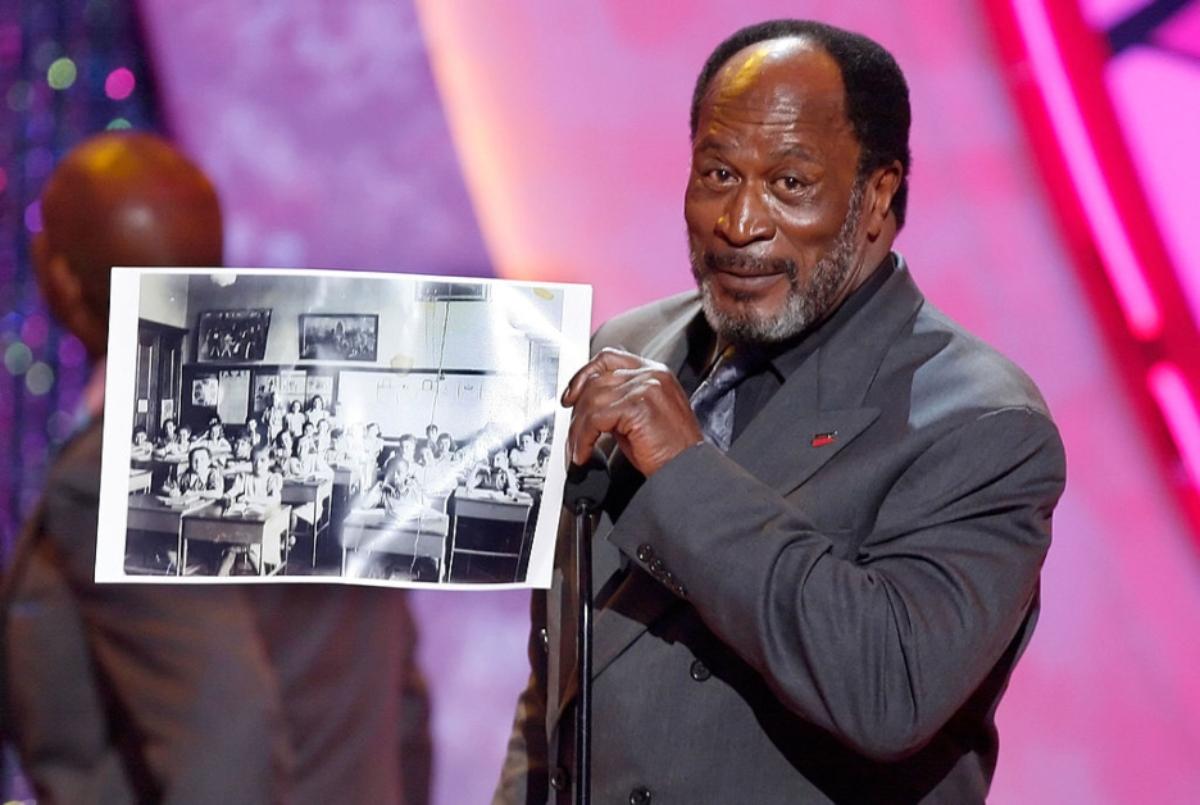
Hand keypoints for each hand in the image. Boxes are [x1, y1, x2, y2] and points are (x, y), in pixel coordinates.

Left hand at [562, 347, 702, 476]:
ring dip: (578, 430)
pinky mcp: (637, 405)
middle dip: (577, 411)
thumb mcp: (641, 418)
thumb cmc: (670, 450)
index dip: (584, 375)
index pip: (609, 359)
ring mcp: (645, 387)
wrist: (688, 469)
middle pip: (596, 380)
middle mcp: (651, 374)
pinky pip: (595, 418)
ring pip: (592, 400)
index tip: (571, 395)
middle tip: (572, 435)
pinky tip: (584, 452)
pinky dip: (583, 438)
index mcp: (654, 372)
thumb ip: (619, 403)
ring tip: (578, 449)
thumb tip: (590, 407)